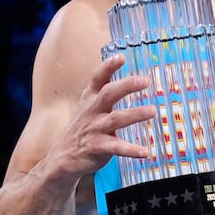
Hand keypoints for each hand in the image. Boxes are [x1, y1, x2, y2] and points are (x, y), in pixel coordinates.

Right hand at [51, 55, 157, 180]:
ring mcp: (94, 129)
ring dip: (135, 114)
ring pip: (116, 119)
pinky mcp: (97, 147)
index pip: (98, 79)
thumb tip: (126, 73)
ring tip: (153, 111)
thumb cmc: (82, 128)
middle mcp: (92, 111)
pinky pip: (116, 147)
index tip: (121, 57)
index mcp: (90, 99)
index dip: (108, 67)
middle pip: (108, 94)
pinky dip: (131, 150)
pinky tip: (145, 152)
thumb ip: (103, 92)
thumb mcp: (88, 106)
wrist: (62, 157)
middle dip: (126, 86)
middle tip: (145, 81)